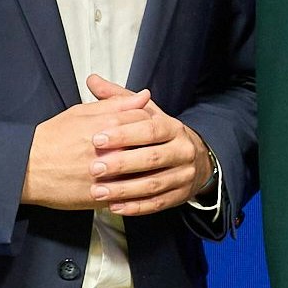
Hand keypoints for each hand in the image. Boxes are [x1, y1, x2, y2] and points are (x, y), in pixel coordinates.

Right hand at [20, 86, 153, 209]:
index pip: (146, 118)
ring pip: (145, 172)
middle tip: (149, 145)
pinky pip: (132, 196)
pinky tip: (135, 184)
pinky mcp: (106, 197)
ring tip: (145, 165)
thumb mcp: (81, 113)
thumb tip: (143, 96)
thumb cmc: (51, 139)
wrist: (27, 169)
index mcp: (108, 126)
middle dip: (153, 143)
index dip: (149, 119)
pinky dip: (137, 190)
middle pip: (151, 145)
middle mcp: (113, 151)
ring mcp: (111, 176)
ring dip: (148, 168)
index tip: (146, 124)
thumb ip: (115, 104)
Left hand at [80, 75, 213, 216]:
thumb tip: (92, 80)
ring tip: (97, 191)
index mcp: (173, 128)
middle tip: (94, 167)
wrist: (195, 160)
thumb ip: (119, 100)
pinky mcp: (180, 196)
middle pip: (152, 158)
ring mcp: (184, 175)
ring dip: (124, 190)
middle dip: (122, 163)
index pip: (150, 129)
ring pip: (153, 185)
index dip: (124, 134)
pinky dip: (135, 207)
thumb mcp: (146, 114)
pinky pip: (157, 204)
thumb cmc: (160, 135)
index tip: (97, 138)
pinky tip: (114, 207)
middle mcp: (183, 151)